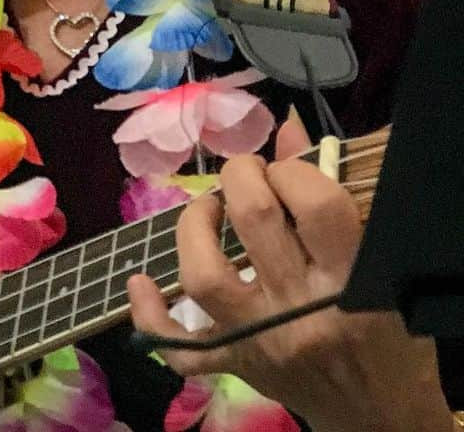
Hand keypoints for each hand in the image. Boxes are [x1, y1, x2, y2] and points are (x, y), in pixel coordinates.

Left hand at [128, 120, 451, 431]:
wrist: (381, 419)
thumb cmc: (385, 335)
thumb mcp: (375, 264)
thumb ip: (326, 194)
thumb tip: (288, 125)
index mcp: (350, 283)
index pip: (316, 203)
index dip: (292, 170)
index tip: (286, 170)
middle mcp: (301, 312)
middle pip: (253, 221)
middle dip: (241, 176)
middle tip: (246, 174)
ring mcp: (260, 342)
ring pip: (203, 275)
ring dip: (193, 226)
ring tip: (208, 209)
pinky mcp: (234, 367)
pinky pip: (179, 347)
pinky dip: (151, 316)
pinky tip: (141, 282)